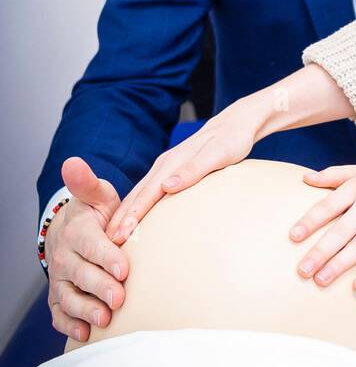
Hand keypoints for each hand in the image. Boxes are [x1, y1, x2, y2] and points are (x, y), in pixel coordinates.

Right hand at [45, 158, 128, 341]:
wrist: (74, 233)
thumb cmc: (95, 215)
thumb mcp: (97, 196)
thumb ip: (88, 183)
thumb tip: (73, 162)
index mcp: (77, 232)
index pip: (91, 245)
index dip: (106, 257)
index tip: (124, 269)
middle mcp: (64, 258)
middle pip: (80, 275)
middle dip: (99, 287)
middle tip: (119, 298)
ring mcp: (61, 280)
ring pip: (68, 298)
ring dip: (85, 310)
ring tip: (105, 320)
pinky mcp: (59, 297)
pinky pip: (60, 314)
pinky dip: (70, 325)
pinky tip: (86, 334)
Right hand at [106, 93, 263, 245]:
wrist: (237, 124)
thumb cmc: (232, 140)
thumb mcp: (218, 154)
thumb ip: (194, 170)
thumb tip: (167, 186)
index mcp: (171, 162)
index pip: (147, 193)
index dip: (132, 215)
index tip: (119, 235)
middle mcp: (164, 165)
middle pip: (137, 194)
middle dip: (120, 218)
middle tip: (107, 242)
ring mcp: (166, 167)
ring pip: (140, 192)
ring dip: (126, 213)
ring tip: (113, 234)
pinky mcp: (171, 170)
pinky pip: (150, 191)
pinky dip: (138, 205)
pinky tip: (136, 218)